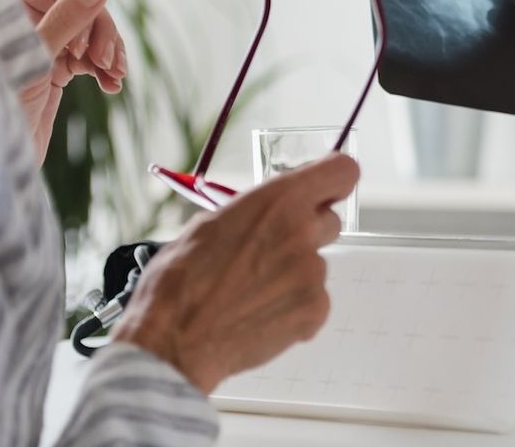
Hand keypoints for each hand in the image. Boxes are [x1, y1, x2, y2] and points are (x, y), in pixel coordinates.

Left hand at [18, 0, 128, 160]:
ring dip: (110, 51)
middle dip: (102, 32)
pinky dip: (105, 68)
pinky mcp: (54, 67)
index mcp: (8, 6)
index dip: (82, 6)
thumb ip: (66, 19)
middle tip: (108, 64)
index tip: (82, 47)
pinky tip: (112, 85)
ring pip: (91, 30)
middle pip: (82, 3)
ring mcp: (42, 43)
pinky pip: (90, 55)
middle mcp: (25, 19)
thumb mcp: (32, 59)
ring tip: (115, 77)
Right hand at [112, 152, 359, 394]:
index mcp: (277, 201)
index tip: (325, 190)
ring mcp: (312, 272)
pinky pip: (315, 301)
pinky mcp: (315, 310)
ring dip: (294, 274)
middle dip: (307, 231)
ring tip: (251, 293)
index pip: (341, 172)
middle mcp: (301, 232)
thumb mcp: (209, 225)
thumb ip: (254, 213)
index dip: (334, 181)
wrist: (173, 342)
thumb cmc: (179, 283)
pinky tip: (260, 315)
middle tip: (271, 252)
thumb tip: (269, 212)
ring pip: (316, 264)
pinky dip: (295, 308)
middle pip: (330, 221)